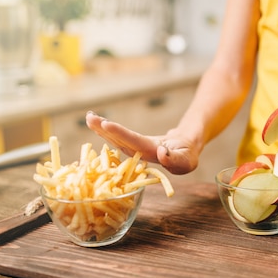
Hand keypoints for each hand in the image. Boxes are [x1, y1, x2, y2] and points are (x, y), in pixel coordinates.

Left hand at [85, 111, 199, 174]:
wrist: (185, 152)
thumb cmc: (188, 156)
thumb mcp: (187, 160)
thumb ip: (175, 159)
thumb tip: (161, 153)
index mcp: (151, 156)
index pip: (134, 143)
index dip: (120, 134)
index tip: (106, 124)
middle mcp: (139, 154)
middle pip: (119, 142)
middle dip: (104, 130)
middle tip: (90, 118)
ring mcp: (135, 150)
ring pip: (116, 139)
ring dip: (101, 128)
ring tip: (89, 117)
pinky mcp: (133, 146)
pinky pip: (117, 137)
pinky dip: (106, 129)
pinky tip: (97, 122)